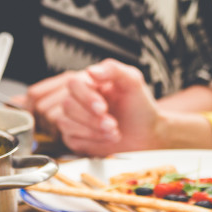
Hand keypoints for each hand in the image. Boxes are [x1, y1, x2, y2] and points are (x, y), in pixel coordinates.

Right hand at [16, 59, 162, 155]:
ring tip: (114, 132)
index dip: (86, 97)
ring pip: (65, 123)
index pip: (74, 84)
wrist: (146, 133)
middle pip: (68, 105)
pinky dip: (92, 141)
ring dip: (92, 130)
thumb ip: (114, 70)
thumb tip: (91, 71)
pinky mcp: (74, 137)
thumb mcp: (133, 82)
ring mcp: (74, 118)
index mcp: (90, 82)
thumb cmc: (139, 107)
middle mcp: (79, 99)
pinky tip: (108, 139)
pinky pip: (72, 140)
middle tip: (113, 124)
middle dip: (92, 118)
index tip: (103, 108)